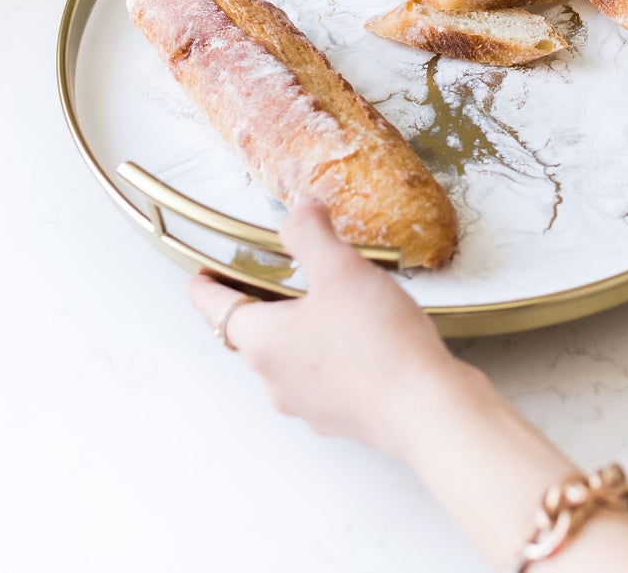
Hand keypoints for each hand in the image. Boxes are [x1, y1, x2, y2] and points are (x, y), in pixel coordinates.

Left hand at [187, 200, 463, 458]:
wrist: (428, 412)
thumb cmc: (378, 344)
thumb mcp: (341, 269)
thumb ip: (311, 234)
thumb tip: (300, 211)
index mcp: (263, 342)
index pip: (216, 310)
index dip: (205, 289)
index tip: (199, 278)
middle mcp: (276, 380)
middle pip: (253, 335)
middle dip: (262, 305)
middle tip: (277, 277)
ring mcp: (308, 404)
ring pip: (289, 359)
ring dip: (301, 331)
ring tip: (334, 302)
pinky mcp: (342, 416)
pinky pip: (323, 378)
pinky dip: (331, 355)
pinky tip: (365, 338)